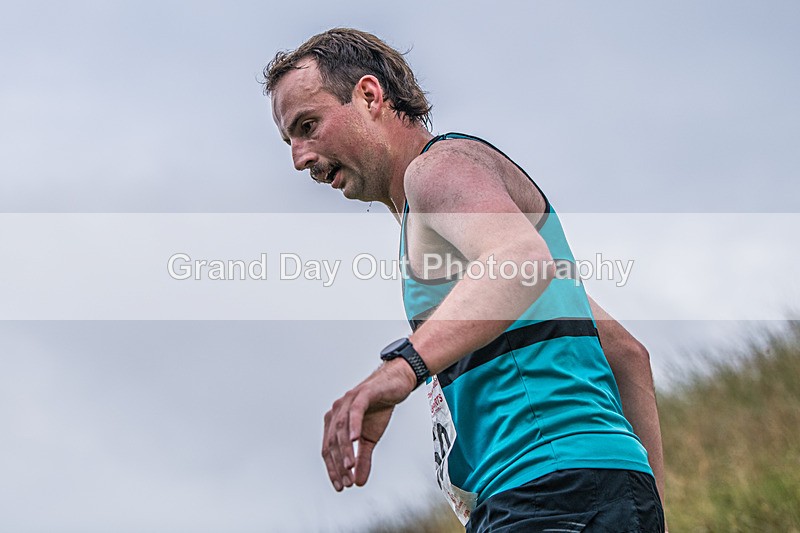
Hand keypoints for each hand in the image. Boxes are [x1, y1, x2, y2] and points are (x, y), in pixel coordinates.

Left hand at [322, 358, 416, 490]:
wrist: (395, 385)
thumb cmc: (379, 408)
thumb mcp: (371, 439)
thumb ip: (362, 459)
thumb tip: (358, 482)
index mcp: (335, 421)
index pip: (328, 449)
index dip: (332, 469)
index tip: (340, 486)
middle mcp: (337, 410)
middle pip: (332, 441)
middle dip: (338, 464)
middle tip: (347, 481)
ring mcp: (348, 401)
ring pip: (341, 428)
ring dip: (345, 450)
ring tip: (350, 467)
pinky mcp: (362, 394)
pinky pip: (355, 411)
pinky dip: (353, 426)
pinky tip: (356, 440)